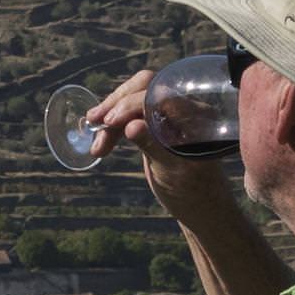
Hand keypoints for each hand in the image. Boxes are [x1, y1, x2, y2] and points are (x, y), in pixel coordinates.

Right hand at [88, 70, 234, 222]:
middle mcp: (185, 108)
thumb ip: (153, 146)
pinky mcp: (157, 124)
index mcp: (196, 116)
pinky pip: (132, 115)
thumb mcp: (171, 171)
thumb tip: (131, 126)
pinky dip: (115, 127)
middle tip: (95, 122)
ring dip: (111, 119)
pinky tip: (102, 141)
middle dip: (117, 103)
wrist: (200, 206)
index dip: (131, 103)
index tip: (109, 121)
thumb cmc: (192, 191)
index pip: (159, 94)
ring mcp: (169, 115)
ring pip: (133, 100)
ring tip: (97, 147)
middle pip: (144, 87)